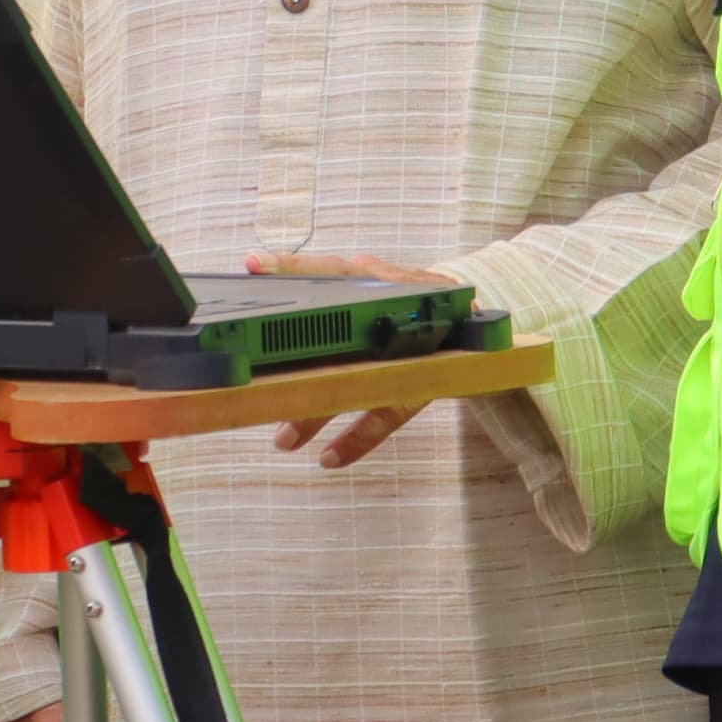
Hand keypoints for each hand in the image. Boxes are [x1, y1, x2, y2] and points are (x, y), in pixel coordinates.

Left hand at [252, 253, 460, 467]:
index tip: (256, 265)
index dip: (292, 265)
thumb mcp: (369, 283)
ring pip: (356, 379)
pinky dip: (357, 438)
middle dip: (296, 360)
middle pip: (339, 330)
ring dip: (316, 412)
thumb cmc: (401, 300)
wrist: (465, 314)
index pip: (328, 268)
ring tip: (284, 439)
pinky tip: (332, 456)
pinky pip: (386, 415)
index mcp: (371, 278)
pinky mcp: (420, 382)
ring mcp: (408, 346)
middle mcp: (390, 305)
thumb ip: (327, 287)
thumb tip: (261, 277)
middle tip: (256, 384)